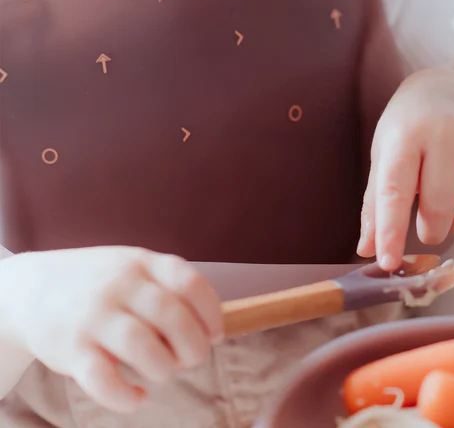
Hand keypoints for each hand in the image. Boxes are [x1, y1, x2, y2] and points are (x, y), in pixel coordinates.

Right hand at [0, 246, 222, 412]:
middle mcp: (119, 285)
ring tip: (164, 372)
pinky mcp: (70, 350)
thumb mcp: (134, 267)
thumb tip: (210, 328)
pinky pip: (102, 379)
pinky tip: (137, 397)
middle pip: (170, 315)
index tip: (216, 334)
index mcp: (142, 263)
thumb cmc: (99, 283)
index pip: (189, 282)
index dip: (211, 312)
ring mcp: (93, 316)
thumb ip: (169, 287)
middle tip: (193, 359)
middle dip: (193, 345)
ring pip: (139, 345)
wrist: (31, 289)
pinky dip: (126, 396)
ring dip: (163, 367)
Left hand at [357, 68, 453, 269]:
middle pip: (438, 207)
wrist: (451, 87)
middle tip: (426, 230)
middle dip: (431, 231)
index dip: (391, 231)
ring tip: (448, 209)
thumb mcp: (385, 153)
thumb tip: (368, 249)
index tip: (386, 262)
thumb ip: (376, 202)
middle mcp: (445, 133)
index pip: (395, 190)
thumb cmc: (411, 126)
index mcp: (406, 134)